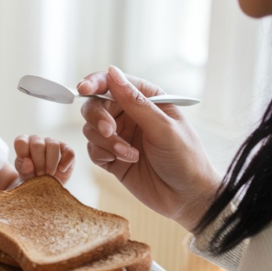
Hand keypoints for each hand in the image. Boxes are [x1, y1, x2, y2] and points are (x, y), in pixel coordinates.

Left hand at [14, 135, 75, 183]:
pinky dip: (65, 163)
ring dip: (51, 163)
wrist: (47, 187)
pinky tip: (61, 170)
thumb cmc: (32, 178)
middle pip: (37, 144)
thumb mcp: (24, 176)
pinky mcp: (67, 150)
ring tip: (49, 175)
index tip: (28, 168)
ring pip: (53, 145)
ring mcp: (53, 143)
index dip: (24, 155)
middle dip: (38, 163)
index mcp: (24, 144)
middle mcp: (38, 140)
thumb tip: (27, 161)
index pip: (21, 141)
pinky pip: (69, 152)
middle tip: (40, 175)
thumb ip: (24, 169)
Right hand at [77, 66, 221, 229]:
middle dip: (98, 117)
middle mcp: (130, 114)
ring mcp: (120, 136)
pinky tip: (125, 161)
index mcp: (147, 99)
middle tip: (110, 131)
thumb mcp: (163, 128)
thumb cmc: (185, 158)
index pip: (114, 82)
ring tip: (129, 154)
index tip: (83, 89)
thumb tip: (112, 72)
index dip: (95, 82)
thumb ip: (135, 102)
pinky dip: (104, 154)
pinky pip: (93, 149)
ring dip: (106, 141)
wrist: (188, 198)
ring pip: (91, 128)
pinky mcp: (112, 157)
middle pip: (95, 104)